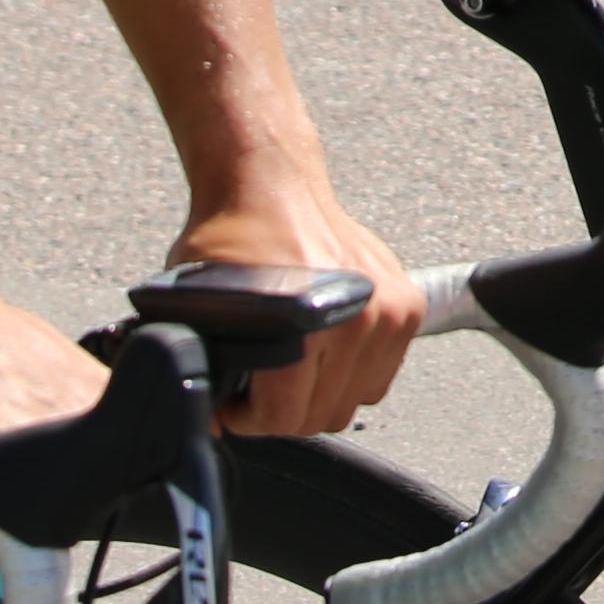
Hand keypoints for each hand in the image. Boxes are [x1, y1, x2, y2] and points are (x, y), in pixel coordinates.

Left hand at [175, 180, 422, 437]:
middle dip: (283, 411)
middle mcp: (355, 319)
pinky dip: (353, 373)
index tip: (236, 403)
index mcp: (305, 325)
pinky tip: (323, 349)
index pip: (285, 418)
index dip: (248, 419)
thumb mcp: (196, 309)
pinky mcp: (407, 304)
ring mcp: (388, 311)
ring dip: (322, 394)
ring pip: (356, 400)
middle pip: (322, 416)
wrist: (270, 185)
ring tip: (293, 368)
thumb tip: (213, 416)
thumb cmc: (233, 239)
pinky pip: (381, 374)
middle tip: (261, 387)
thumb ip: (207, 366)